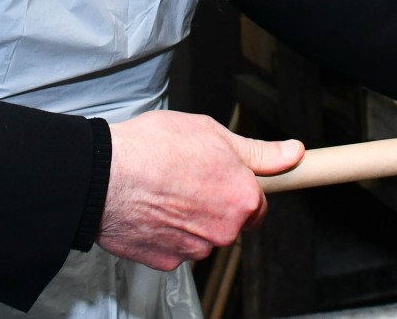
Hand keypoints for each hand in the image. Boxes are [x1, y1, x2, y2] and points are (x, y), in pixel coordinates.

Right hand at [98, 111, 303, 270]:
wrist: (103, 176)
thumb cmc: (153, 149)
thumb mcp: (213, 133)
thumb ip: (258, 152)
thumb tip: (293, 152)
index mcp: (242, 198)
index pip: (258, 203)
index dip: (240, 187)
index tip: (227, 181)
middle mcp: (223, 230)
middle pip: (230, 221)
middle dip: (214, 203)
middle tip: (188, 178)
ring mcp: (194, 250)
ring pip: (203, 236)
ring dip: (190, 219)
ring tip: (165, 190)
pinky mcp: (166, 262)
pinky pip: (176, 247)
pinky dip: (167, 233)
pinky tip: (152, 209)